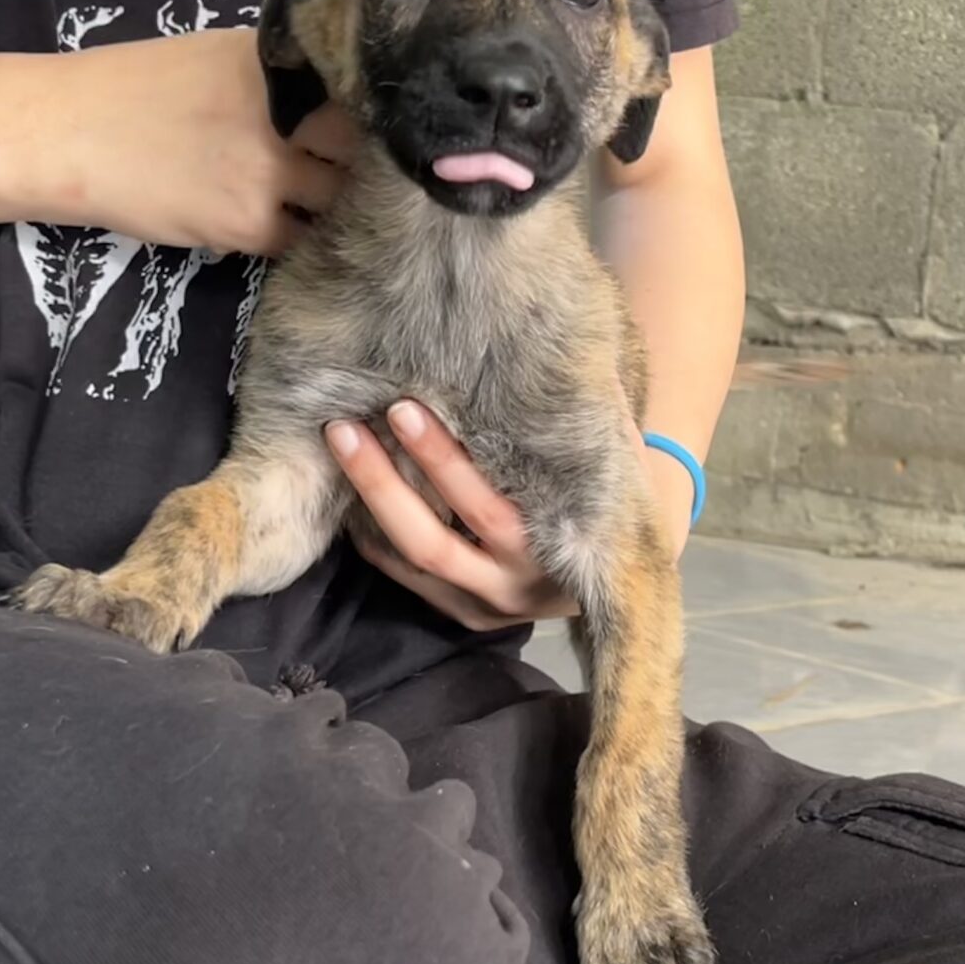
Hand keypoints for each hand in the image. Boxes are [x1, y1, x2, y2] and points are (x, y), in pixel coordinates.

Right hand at [27, 29, 358, 254]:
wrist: (67, 133)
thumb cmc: (135, 88)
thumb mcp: (218, 56)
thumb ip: (280, 74)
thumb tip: (337, 98)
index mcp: (279, 63)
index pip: (360, 92)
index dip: (373, 115)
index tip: (377, 129)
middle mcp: (284, 114)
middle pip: (362, 150)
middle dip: (364, 165)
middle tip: (353, 175)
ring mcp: (270, 172)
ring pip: (337, 200)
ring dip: (331, 205)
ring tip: (309, 200)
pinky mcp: (248, 222)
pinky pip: (296, 236)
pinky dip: (292, 232)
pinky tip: (268, 219)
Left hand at [327, 403, 701, 630]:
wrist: (623, 570)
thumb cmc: (610, 493)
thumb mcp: (614, 462)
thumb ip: (588, 423)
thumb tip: (562, 348)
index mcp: (556, 551)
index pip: (484, 509)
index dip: (440, 461)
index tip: (403, 408)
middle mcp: (516, 588)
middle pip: (433, 540)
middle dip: (385, 483)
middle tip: (346, 427)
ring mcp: (486, 608)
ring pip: (413, 560)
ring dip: (371, 504)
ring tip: (341, 446)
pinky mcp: (464, 615)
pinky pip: (406, 577)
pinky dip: (374, 535)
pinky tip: (350, 490)